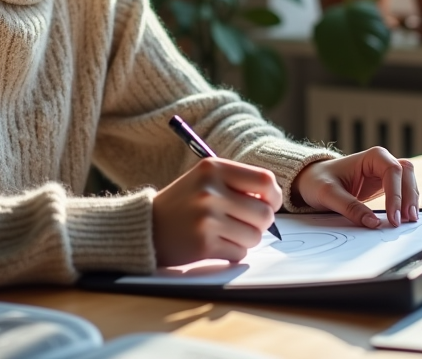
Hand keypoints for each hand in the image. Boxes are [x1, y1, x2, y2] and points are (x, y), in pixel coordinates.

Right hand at [152, 157, 281, 266]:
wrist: (147, 226)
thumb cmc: (183, 203)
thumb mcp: (205, 179)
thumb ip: (238, 183)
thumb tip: (274, 201)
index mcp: (213, 168)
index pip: (265, 181)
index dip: (273, 196)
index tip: (269, 203)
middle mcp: (210, 191)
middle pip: (264, 213)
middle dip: (261, 223)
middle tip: (245, 223)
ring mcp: (207, 219)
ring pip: (255, 236)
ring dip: (246, 239)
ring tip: (226, 233)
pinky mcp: (204, 244)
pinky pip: (239, 253)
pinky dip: (232, 252)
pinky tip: (215, 244)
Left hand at [290, 147, 418, 228]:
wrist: (311, 181)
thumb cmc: (318, 181)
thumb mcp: (328, 194)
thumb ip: (350, 208)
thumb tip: (374, 223)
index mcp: (371, 157)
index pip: (392, 170)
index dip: (396, 194)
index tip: (392, 217)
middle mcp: (381, 162)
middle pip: (406, 174)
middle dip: (409, 196)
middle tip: (407, 220)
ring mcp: (384, 174)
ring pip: (408, 182)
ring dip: (411, 200)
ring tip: (409, 222)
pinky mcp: (384, 187)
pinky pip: (402, 193)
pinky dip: (406, 204)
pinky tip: (404, 219)